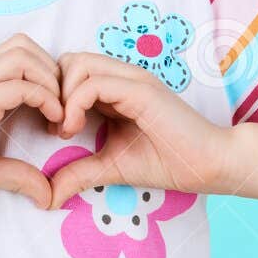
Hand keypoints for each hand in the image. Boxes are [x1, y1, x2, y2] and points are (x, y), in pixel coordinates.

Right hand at [0, 34, 63, 207]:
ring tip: (57, 114)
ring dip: (50, 80)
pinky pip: (21, 85)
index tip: (58, 117)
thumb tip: (48, 196)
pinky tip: (51, 123)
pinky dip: (45, 98)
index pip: (21, 57)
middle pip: (24, 44)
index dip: (48, 78)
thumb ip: (17, 176)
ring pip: (23, 54)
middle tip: (62, 109)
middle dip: (52, 71)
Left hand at [46, 52, 234, 207]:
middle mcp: (121, 76)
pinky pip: (93, 83)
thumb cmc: (166, 162)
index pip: (69, 72)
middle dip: (52, 91)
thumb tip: (48, 197)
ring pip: (76, 64)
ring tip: (66, 129)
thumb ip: (79, 173)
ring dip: (61, 96)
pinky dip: (74, 103)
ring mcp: (131, 78)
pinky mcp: (139, 89)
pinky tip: (74, 129)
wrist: (209, 165)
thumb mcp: (111, 167)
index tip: (53, 131)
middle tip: (55, 127)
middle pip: (68, 61)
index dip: (53, 96)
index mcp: (114, 89)